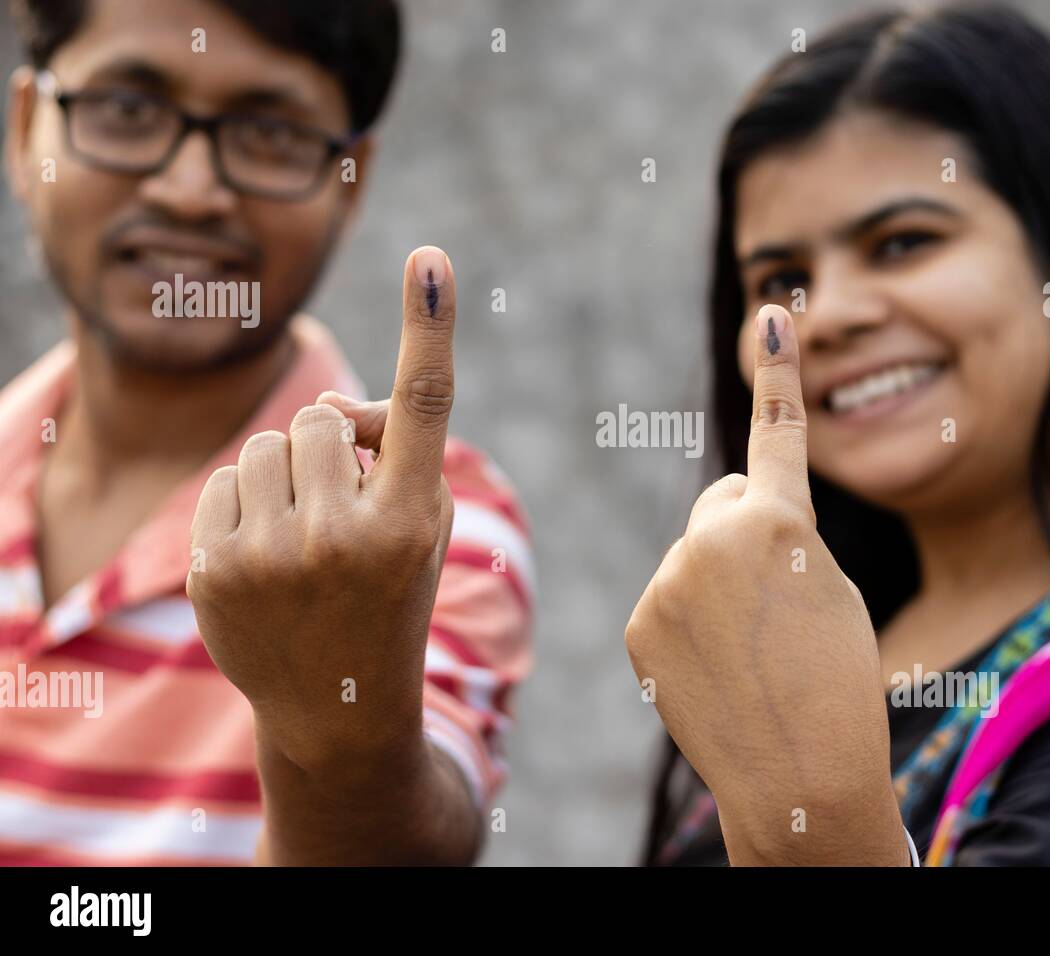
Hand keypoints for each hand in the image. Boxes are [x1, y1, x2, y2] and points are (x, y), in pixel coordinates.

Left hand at [188, 246, 456, 773]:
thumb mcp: (420, 525)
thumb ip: (394, 448)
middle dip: (330, 448)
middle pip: (320, 419)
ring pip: (267, 445)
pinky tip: (265, 557)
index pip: (425, 408)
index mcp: (412, 521)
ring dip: (287, 475)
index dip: (430, 327)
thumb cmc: (390, 592)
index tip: (430, 260)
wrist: (336, 704)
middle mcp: (346, 536)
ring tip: (305, 536)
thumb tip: (331, 407)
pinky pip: (225, 481)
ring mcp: (273, 556)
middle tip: (344, 502)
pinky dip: (246, 505)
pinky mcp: (215, 570)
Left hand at [625, 304, 906, 864]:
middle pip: (723, 505)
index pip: (778, 435)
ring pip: (695, 556)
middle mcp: (711, 537)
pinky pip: (667, 598)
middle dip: (745, 534)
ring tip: (750, 650)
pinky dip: (688, 621)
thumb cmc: (837, 681)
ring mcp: (667, 580)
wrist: (801, 773)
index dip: (778, 376)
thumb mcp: (831, 589)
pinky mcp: (640, 620)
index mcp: (777, 521)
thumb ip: (782, 535)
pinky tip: (716, 666)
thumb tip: (727, 516)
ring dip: (717, 585)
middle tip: (776, 603)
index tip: (773, 313)